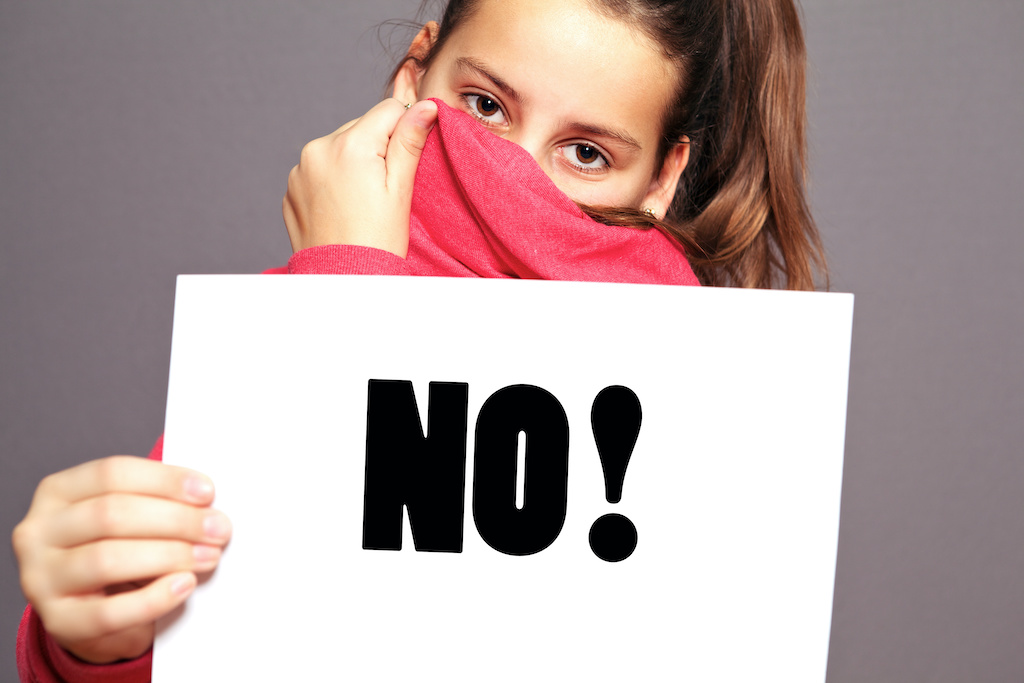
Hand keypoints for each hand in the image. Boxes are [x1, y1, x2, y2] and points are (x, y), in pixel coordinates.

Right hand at [11, 456, 231, 663]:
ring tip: (208, 556)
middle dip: (176, 520)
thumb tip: (207, 503)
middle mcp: (39, 531)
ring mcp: (41, 578)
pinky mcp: (58, 620)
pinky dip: (154, 598)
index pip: (112, 473)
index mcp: (58, 492)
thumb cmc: (119, 549)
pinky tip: (183, 585)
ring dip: (169, 555)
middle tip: (218, 529)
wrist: (92, 611)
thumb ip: (157, 502)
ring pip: (108, 559)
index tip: (207, 492)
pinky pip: (110, 612)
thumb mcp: (128, 517)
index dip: (164, 480)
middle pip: (112, 514)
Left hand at [282, 98, 438, 257]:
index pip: (388, 110)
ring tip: (362, 201)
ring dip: (353, 162)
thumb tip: (426, 106)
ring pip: (339, 147)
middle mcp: (318, 149)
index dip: (405, 130)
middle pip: (361, 127)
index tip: (406, 161)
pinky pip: (318, 169)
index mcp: (350, 145)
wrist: (342, 281)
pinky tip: (344, 207)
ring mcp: (300, 169)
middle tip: (384, 189)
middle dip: (376, 148)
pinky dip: (332, 180)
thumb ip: (410, 142)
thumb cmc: (377, 242)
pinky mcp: (291, 188)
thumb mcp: (400, 190)